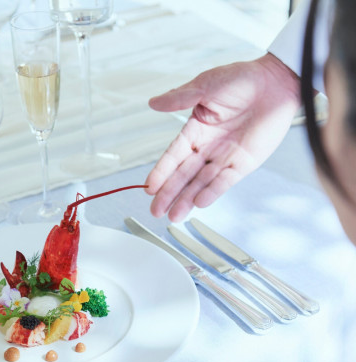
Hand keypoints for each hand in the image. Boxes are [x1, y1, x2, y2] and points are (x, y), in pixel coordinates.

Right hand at [144, 53, 300, 221]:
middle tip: (156, 211)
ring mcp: (225, 157)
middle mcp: (207, 146)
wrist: (278, 81)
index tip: (149, 187)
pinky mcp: (244, 163)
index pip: (173, 155)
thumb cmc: (243, 79)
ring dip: (187, 199)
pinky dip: (213, 192)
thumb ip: (179, 97)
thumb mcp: (206, 85)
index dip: (161, 172)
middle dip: (169, 194)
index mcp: (195, 129)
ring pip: (201, 182)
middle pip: (184, 175)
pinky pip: (225, 181)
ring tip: (174, 215)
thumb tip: (153, 103)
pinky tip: (199, 203)